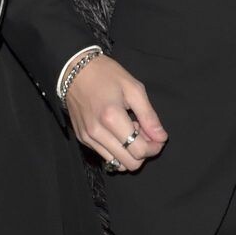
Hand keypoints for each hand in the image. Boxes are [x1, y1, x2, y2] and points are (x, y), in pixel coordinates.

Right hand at [63, 55, 167, 171]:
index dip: (154, 148)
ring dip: (129, 152)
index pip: (139, 151)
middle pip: (129, 163)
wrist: (74, 70)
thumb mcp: (134, 89)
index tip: (158, 137)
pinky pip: (105, 156)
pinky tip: (117, 131)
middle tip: (144, 133)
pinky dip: (116, 150)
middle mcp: (97, 132)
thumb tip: (161, 138)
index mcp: (112, 118)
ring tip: (129, 131)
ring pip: (117, 164)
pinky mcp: (82, 139)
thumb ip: (149, 116)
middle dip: (143, 152)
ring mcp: (88, 138)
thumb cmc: (106, 75)